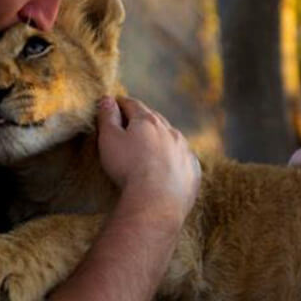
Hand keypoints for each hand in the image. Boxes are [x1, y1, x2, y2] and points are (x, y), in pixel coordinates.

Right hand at [97, 96, 200, 224]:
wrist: (156, 202)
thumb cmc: (128, 168)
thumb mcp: (109, 140)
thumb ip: (107, 117)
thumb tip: (107, 98)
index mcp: (148, 121)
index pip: (132, 105)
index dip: (121, 104)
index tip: (115, 104)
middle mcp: (170, 131)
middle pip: (154, 119)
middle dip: (142, 119)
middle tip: (131, 124)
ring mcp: (185, 150)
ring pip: (172, 138)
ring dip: (161, 138)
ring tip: (150, 147)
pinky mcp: (193, 170)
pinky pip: (183, 159)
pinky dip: (174, 159)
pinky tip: (168, 167)